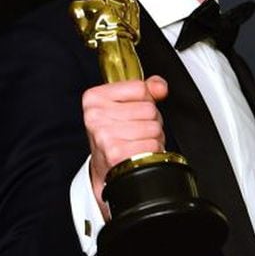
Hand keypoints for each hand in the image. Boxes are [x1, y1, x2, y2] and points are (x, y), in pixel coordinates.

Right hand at [82, 75, 167, 218]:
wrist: (105, 167)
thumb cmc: (116, 133)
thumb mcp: (126, 104)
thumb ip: (147, 89)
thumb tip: (160, 88)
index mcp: (94, 98)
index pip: (140, 88)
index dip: (145, 100)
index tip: (133, 110)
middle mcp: (95, 116)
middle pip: (149, 109)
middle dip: (151, 120)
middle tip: (137, 130)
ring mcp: (104, 135)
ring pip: (153, 127)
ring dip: (153, 137)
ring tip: (138, 141)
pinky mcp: (115, 153)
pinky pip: (152, 145)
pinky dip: (152, 150)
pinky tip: (139, 151)